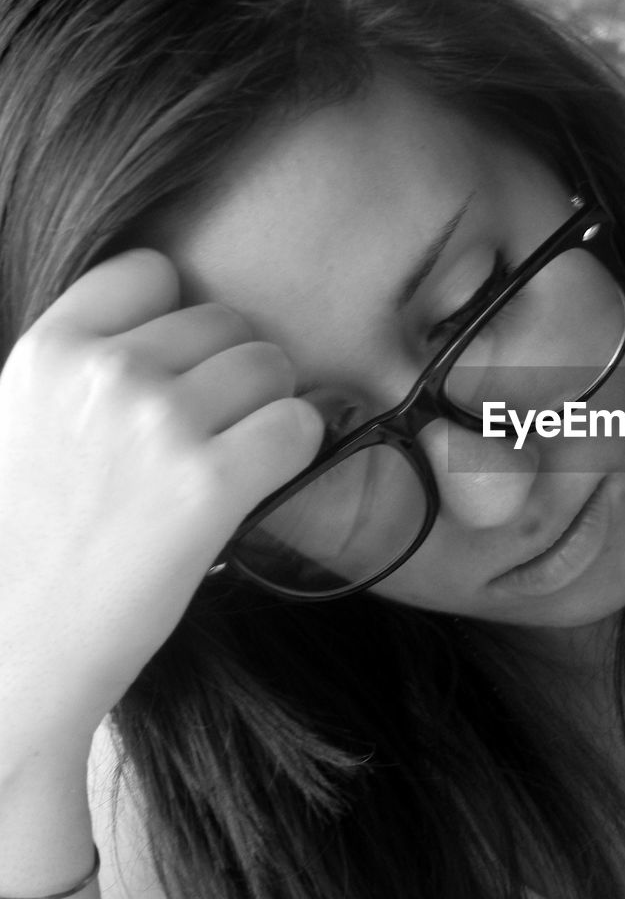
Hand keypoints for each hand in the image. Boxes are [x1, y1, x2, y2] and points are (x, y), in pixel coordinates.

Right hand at [0, 249, 321, 751]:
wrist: (16, 650)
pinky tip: (260, 481)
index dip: (177, 315)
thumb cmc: (27, 542)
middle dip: (231, 370)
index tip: (177, 365)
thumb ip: (84, 367)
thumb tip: (177, 334)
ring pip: (271, 366)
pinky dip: (296, 450)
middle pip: (226, 320)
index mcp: (48, 351)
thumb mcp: (24, 423)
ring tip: (233, 458)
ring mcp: (161, 424)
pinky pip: (300, 425)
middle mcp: (106, 373)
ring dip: (269, 407)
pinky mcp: (212, 483)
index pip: (151, 270)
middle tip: (212, 430)